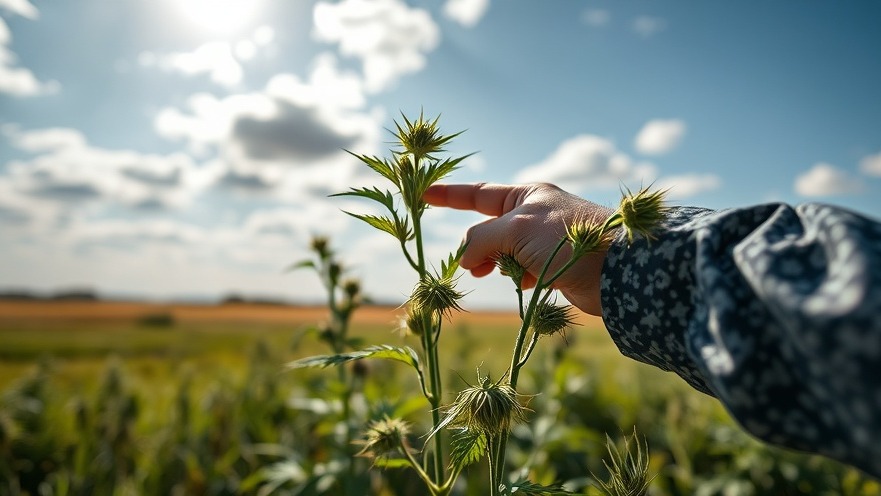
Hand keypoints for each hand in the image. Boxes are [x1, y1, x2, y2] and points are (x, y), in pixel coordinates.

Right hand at [423, 183, 613, 316]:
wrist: (615, 270)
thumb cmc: (566, 239)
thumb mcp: (515, 230)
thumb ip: (480, 239)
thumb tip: (465, 258)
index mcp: (527, 195)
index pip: (478, 194)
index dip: (450, 195)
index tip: (424, 194)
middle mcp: (535, 214)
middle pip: (489, 228)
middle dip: (476, 247)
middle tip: (468, 267)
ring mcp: (545, 240)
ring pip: (503, 252)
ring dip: (496, 264)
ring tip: (496, 275)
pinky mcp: (555, 265)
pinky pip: (523, 270)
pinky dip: (518, 277)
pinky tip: (525, 284)